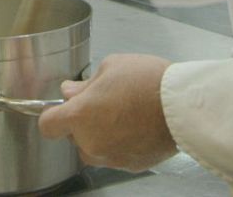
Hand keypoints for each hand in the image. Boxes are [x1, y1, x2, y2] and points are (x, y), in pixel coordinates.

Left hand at [38, 54, 175, 171]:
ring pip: (94, 149)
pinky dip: (120, 143)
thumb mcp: (110, 67)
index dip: (53, 115)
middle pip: (73, 137)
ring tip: (122, 115)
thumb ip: (85, 83)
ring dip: (99, 135)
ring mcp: (112, 157)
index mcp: (80, 116)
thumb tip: (71, 92)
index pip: (47, 125)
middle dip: (82, 121)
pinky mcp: (132, 165)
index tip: (62, 108)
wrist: (184, 106)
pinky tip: (136, 126)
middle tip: (102, 102)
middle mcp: (92, 142)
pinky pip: (115, 155)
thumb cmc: (148, 82)